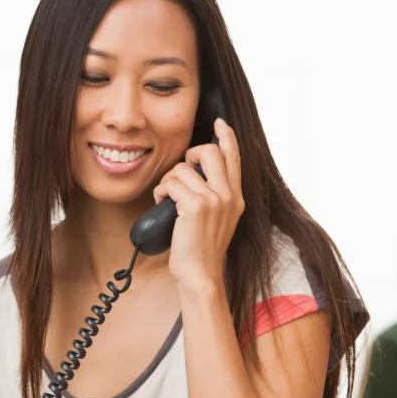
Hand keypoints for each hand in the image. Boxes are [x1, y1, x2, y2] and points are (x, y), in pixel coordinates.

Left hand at [153, 118, 244, 286]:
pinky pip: (171, 183)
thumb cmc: (202, 249)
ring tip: (167, 198)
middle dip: (188, 155)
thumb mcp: (218, 218)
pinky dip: (160, 191)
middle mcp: (229, 195)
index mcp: (236, 197)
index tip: (220, 123)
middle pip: (209, 151)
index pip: (234, 157)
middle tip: (181, 173)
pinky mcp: (196, 206)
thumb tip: (195, 170)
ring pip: (182, 168)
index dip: (227, 136)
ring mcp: (214, 199)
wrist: (201, 274)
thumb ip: (215, 194)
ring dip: (168, 181)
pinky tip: (161, 203)